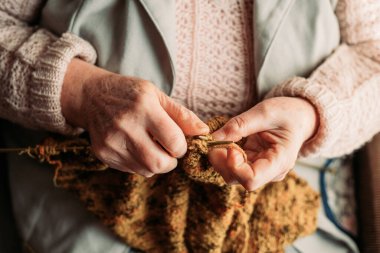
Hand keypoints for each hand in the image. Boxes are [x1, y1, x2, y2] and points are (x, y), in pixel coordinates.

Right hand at [61, 59, 208, 176]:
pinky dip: (141, 163)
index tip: (178, 141)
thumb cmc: (130, 94)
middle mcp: (125, 126)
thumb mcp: (158, 95)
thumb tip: (204, 133)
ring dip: (156, 163)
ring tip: (151, 146)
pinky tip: (136, 147)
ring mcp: (111, 142)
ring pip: (147, 171)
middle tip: (168, 150)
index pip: (174, 142)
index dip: (182, 146)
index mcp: (144, 108)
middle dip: (171, 161)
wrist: (92, 96)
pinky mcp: (103, 154)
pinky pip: (132, 170)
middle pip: (160, 163)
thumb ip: (182, 115)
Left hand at [208, 97, 317, 190]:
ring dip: (220, 158)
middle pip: (237, 179)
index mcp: (280, 161)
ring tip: (220, 137)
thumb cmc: (288, 113)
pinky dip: (223, 154)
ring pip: (231, 174)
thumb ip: (240, 125)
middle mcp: (270, 172)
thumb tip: (214, 138)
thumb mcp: (265, 112)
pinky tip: (225, 140)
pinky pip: (232, 166)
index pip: (251, 179)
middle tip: (214, 139)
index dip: (234, 165)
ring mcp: (260, 170)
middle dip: (221, 161)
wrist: (300, 117)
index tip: (229, 145)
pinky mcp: (252, 164)